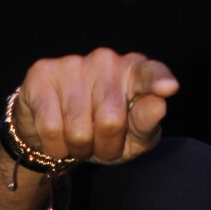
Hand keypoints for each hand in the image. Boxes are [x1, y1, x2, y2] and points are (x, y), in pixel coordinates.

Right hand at [14, 48, 178, 166]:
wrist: (56, 132)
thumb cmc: (104, 133)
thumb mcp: (133, 138)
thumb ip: (147, 124)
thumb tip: (158, 105)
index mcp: (135, 72)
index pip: (150, 74)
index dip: (157, 81)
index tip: (168, 88)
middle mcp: (106, 60)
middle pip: (111, 121)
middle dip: (105, 146)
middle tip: (100, 143)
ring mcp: (73, 64)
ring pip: (78, 130)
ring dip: (79, 149)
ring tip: (78, 139)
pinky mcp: (42, 74)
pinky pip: (51, 128)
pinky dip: (55, 146)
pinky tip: (57, 136)